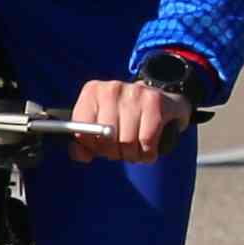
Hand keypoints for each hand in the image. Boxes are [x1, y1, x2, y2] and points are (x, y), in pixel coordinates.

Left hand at [71, 76, 186, 161]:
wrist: (162, 103)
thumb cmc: (124, 119)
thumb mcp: (100, 126)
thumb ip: (84, 143)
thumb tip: (82, 155)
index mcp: (92, 92)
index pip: (81, 128)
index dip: (92, 145)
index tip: (100, 146)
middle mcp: (112, 89)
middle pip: (106, 137)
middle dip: (113, 153)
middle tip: (120, 151)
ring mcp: (134, 92)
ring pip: (127, 141)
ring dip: (131, 155)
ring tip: (134, 150)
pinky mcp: (155, 101)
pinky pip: (146, 141)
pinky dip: (147, 154)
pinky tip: (147, 149)